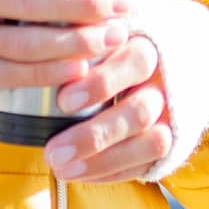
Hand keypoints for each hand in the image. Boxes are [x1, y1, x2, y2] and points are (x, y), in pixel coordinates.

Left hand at [44, 34, 170, 181]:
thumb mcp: (97, 35)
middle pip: (140, 111)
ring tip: (60, 168)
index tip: (62, 101)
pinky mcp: (173, 143)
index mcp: (148, 47)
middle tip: (52, 151)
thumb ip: (77, 42)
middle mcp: (165, 83)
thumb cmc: (109, 48)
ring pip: (151, 142)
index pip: (135, 62)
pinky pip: (146, 163)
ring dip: (102, 160)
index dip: (101, 84)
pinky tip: (78, 173)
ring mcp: (172, 116)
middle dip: (94, 136)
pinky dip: (110, 171)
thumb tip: (35, 53)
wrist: (156, 69)